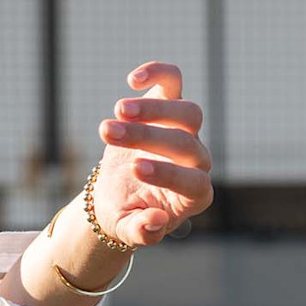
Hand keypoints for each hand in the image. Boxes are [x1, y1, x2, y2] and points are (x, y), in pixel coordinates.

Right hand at [91, 61, 213, 246]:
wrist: (120, 195)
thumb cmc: (128, 214)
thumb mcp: (129, 230)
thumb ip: (143, 232)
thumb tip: (157, 222)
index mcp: (195, 195)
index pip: (195, 183)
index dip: (170, 174)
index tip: (136, 169)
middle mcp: (197, 162)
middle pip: (186, 143)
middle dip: (147, 137)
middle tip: (109, 134)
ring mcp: (186, 132)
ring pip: (186, 112)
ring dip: (152, 108)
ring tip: (118, 112)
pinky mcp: (169, 106)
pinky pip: (173, 82)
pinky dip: (157, 73)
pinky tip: (132, 80)